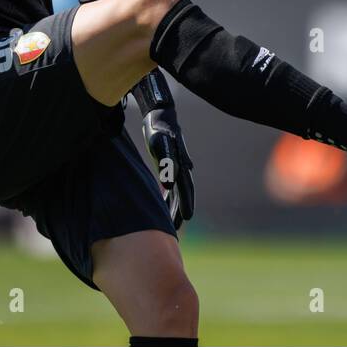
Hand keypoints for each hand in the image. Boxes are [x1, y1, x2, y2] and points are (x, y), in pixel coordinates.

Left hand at [142, 106, 194, 229]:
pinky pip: (166, 186)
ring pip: (174, 192)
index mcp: (181, 166)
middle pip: (181, 195)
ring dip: (171, 207)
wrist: (159, 115)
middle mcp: (181, 169)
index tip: (186, 219)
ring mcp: (174, 167)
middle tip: (175, 231)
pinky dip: (164, 196)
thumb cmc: (159, 130)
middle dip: (178, 211)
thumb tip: (169, 187)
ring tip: (168, 223)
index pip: (185, 190)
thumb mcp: (161, 146)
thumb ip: (166, 165)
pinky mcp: (165, 165)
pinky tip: (161, 205)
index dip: (186, 205)